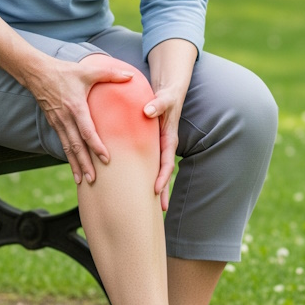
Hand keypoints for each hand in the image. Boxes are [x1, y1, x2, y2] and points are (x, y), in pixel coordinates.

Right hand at [27, 55, 133, 185]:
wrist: (37, 73)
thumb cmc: (65, 71)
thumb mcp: (88, 70)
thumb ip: (110, 73)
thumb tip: (131, 75)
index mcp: (76, 107)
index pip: (87, 131)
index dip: (97, 146)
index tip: (106, 159)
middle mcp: (66, 119)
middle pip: (76, 146)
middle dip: (85, 164)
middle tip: (94, 179)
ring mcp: (58, 123)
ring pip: (68, 148)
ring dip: (75, 165)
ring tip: (83, 180)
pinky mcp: (54, 124)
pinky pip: (62, 144)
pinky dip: (69, 157)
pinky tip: (74, 167)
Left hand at [143, 85, 182, 210]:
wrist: (169, 93)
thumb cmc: (167, 96)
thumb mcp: (164, 98)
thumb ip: (158, 103)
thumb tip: (148, 110)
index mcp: (169, 139)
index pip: (167, 162)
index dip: (163, 177)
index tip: (156, 190)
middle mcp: (164, 146)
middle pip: (164, 173)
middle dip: (163, 191)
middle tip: (160, 211)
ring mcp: (158, 148)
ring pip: (156, 171)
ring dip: (155, 188)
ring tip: (149, 208)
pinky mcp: (151, 146)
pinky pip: (148, 163)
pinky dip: (144, 175)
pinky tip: (135, 186)